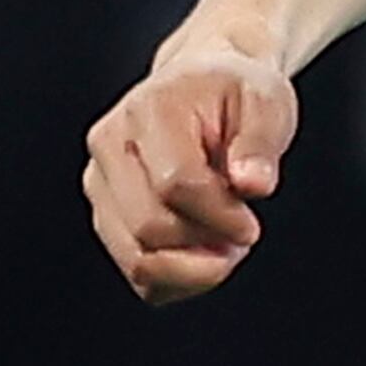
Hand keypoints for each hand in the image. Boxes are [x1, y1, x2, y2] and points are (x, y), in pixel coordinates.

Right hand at [84, 44, 296, 302]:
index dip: (219, 215)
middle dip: (205, 244)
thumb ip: (261, 142)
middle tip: (244, 235)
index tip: (252, 224)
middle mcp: (110, 146)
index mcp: (150, 109)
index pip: (175, 183)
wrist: (201, 86)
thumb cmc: (234, 93)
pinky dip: (176, 280)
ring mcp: (100, 183)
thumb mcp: (266, 101)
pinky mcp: (105, 214)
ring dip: (191, 269)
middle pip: (149, 226)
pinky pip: (135, 271)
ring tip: (226, 247)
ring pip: (135, 258)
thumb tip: (252, 185)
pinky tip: (205, 257)